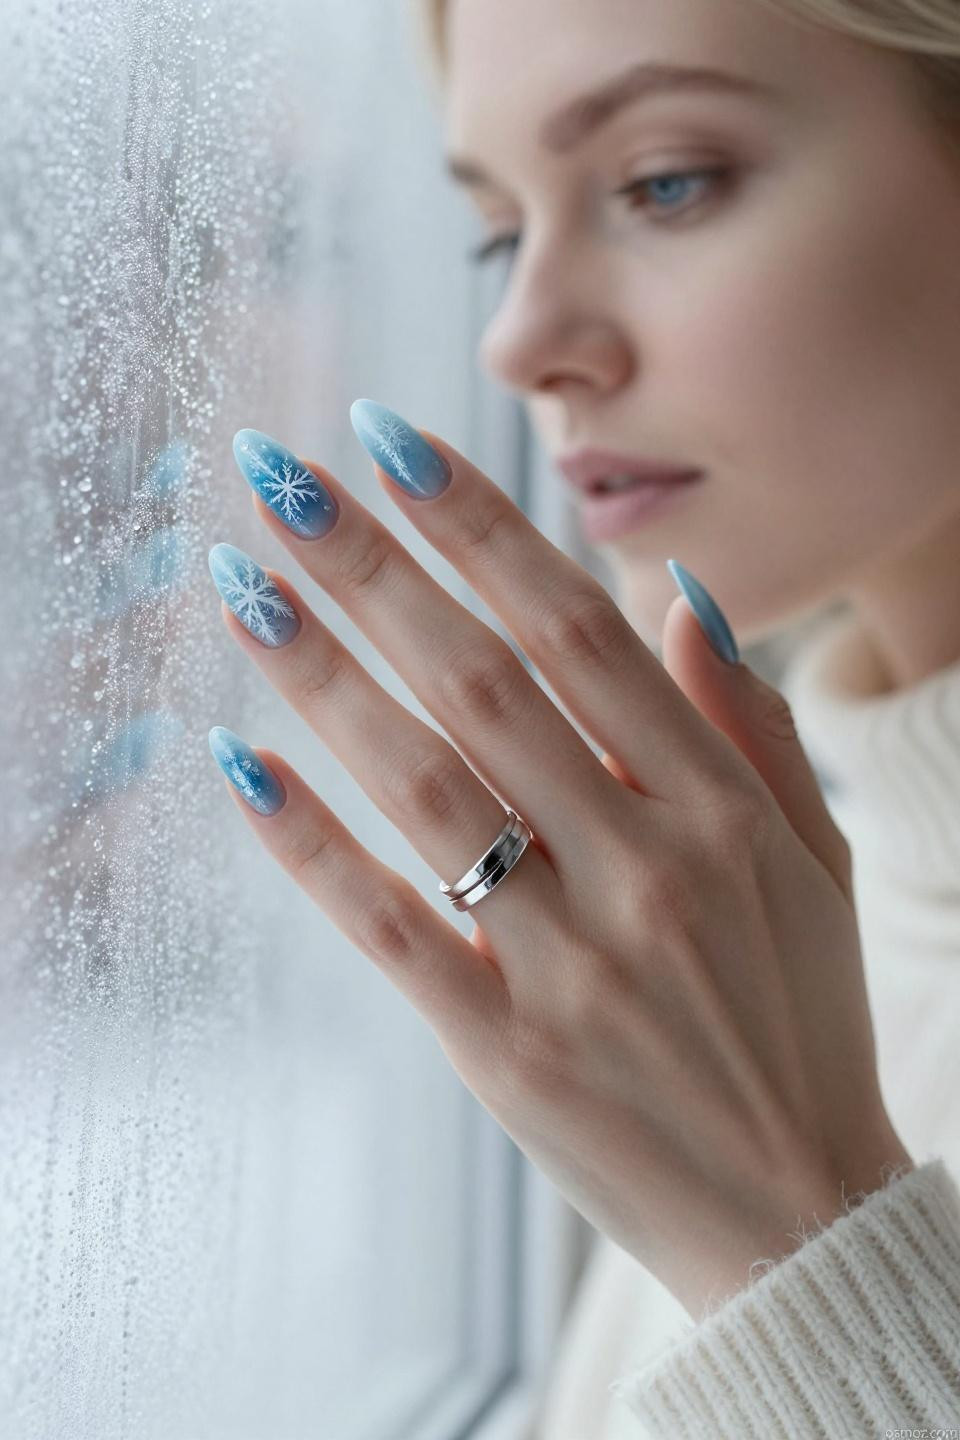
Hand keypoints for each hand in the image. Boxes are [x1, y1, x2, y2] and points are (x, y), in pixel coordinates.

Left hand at [208, 403, 912, 1319]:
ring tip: (239, 584)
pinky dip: (312, 843)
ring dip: (323, 677)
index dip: (479, 526)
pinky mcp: (505, 1051)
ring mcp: (572, 963)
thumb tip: (677, 594)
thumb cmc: (796, 1019)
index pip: (581, 628)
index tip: (389, 442)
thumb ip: (745, 722)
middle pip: (483, 681)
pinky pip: (392, 927)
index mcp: (722, 808)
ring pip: (426, 786)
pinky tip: (240, 762)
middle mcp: (647, 869)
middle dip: (370, 565)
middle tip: (275, 474)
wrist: (797, 1217)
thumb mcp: (812, 858)